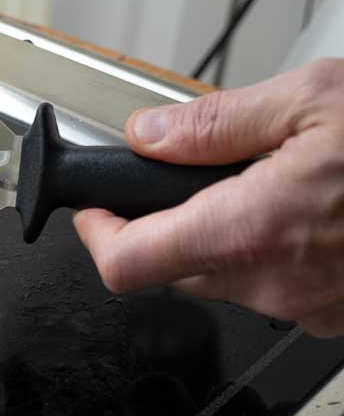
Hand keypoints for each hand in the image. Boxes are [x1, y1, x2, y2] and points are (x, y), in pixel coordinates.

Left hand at [74, 59, 343, 336]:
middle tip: (194, 174)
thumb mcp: (318, 99)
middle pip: (173, 268)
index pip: (125, 264)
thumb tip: (149, 134)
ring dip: (228, 235)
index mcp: (247, 233)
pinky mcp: (336, 316)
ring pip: (227, 278)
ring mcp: (306, 309)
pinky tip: (314, 213)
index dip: (97, 234)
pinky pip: (279, 288)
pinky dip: (276, 252)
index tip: (96, 208)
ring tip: (276, 182)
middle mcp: (270, 285)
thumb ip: (216, 123)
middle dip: (168, 222)